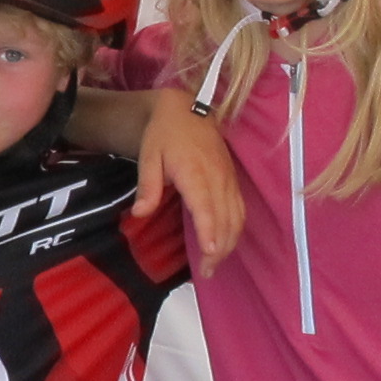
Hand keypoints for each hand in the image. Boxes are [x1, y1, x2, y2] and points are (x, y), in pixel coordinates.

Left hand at [139, 91, 244, 263]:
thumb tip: (140, 213)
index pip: (207, 207)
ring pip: (237, 216)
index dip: (210, 231)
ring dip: (231, 242)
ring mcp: (228, 178)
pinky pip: (240, 209)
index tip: (211, 253)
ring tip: (216, 264)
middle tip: (207, 272)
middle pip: (226, 218)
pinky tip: (227, 243)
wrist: (187, 108)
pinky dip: (236, 229)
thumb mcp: (148, 156)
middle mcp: (217, 177)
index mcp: (195, 172)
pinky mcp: (233, 179)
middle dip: (220, 248)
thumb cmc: (164, 134)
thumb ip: (148, 186)